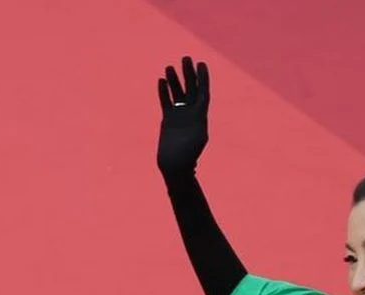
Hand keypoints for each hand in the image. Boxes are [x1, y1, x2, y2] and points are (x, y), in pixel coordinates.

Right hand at [157, 56, 209, 180]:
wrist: (175, 166)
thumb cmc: (188, 155)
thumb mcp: (197, 138)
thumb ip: (197, 123)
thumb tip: (198, 114)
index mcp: (200, 116)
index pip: (203, 92)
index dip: (203, 78)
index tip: (201, 64)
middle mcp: (190, 113)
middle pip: (190, 89)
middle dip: (188, 73)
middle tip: (186, 58)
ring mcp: (179, 116)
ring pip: (177, 93)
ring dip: (174, 80)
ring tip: (170, 66)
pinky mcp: (168, 119)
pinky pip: (166, 102)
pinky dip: (164, 92)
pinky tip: (161, 81)